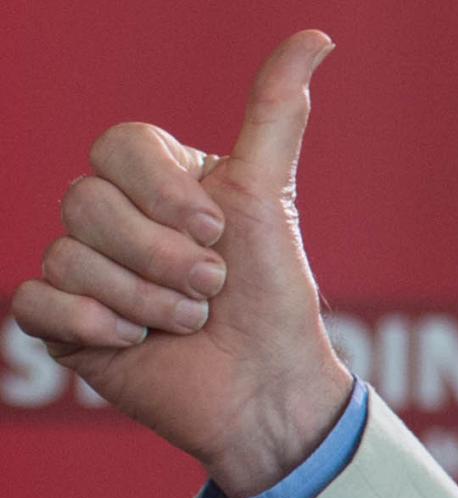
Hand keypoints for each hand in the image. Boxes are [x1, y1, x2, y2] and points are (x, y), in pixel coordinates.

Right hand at [8, 30, 353, 495]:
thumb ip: (274, 115)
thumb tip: (315, 37)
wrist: (272, 393)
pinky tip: (137, 341)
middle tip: (212, 288)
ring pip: (68, 253)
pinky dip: (93, 323)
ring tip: (188, 322)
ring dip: (147, 298)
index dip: (164, 191)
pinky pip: (35, 300)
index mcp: (150, 181)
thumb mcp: (270, 197)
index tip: (218, 231)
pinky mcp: (63, 324)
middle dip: (163, 255)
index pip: (117, 145)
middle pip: (85, 201)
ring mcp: (81, 270)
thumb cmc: (274, 299)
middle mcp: (109, 218)